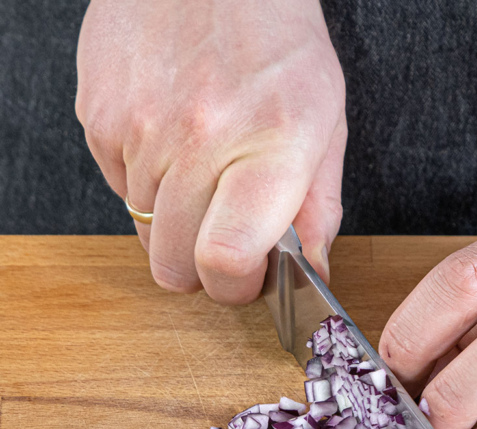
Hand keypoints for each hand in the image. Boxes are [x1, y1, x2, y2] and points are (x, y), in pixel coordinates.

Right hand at [75, 0, 345, 302]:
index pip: (226, 259)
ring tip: (208, 177)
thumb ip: (319, 206)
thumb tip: (312, 272)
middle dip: (204, 269)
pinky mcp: (99, 117)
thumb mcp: (327, 124)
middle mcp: (198, 141)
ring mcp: (139, 130)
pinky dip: (147, 187)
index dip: (236, 286)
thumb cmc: (278, 43)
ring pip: (144, 232)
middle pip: (175, 263)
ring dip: (176, 224)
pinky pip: (118, 190)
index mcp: (268, 147)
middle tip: (229, 241)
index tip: (249, 278)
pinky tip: (176, 149)